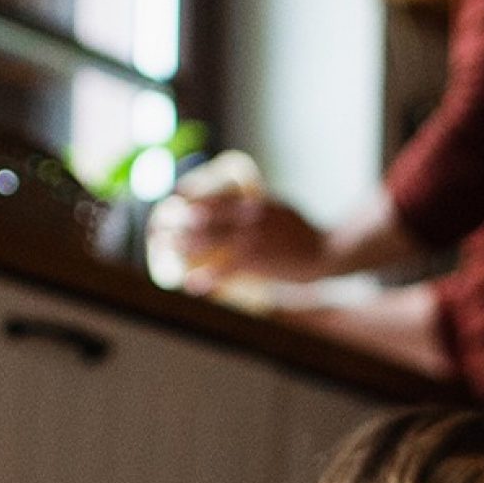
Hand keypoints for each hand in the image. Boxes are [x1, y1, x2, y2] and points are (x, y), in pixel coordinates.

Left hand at [155, 191, 329, 285]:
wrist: (325, 251)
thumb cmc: (302, 233)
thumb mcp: (278, 209)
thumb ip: (255, 208)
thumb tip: (235, 209)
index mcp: (253, 201)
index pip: (213, 198)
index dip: (188, 202)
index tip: (170, 205)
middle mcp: (249, 216)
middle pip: (203, 218)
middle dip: (176, 223)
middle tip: (158, 228)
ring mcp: (251, 238)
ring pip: (208, 240)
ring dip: (183, 246)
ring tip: (165, 248)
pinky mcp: (257, 260)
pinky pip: (225, 270)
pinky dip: (207, 278)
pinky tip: (192, 284)